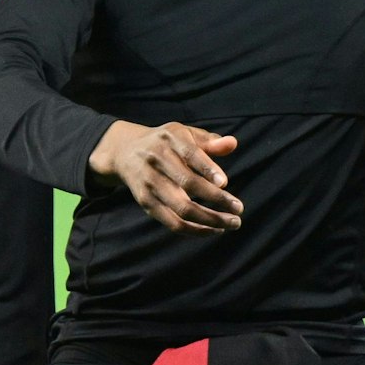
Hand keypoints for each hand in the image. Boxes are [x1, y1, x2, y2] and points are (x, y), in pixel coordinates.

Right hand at [88, 120, 243, 234]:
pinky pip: (172, 222)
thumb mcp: (185, 134)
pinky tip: (214, 230)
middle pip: (187, 183)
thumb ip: (210, 141)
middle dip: (215, 198)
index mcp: (169, 138)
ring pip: (181, 208)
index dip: (207, 168)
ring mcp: (149, 182)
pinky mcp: (145, 201)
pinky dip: (195, 230)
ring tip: (232, 223)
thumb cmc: (166, 143)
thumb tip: (233, 144)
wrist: (125, 151)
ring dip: (209, 219)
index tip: (225, 183)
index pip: (190, 154)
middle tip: (239, 209)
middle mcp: (156, 159)